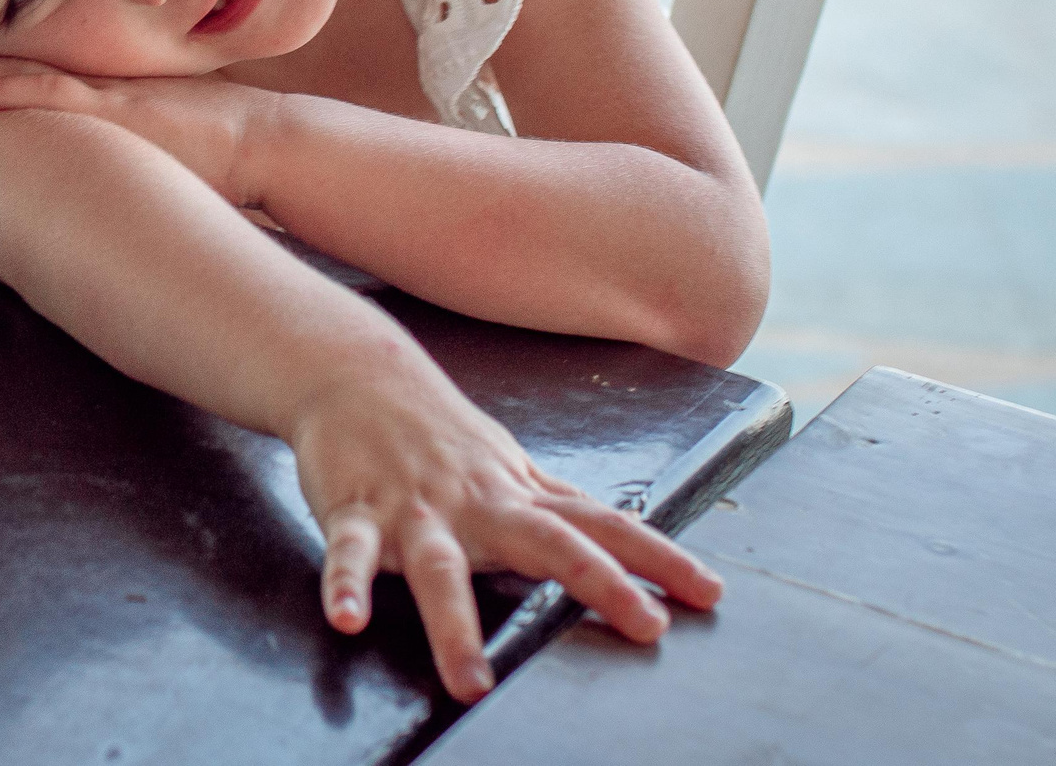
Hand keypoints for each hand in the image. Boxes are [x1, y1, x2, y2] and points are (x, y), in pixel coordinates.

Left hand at [0, 49, 265, 202]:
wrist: (264, 144)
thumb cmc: (215, 146)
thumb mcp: (151, 129)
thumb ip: (112, 129)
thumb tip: (81, 153)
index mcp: (98, 83)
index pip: (24, 61)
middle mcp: (93, 79)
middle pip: (8, 58)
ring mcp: (101, 92)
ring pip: (17, 71)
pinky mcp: (113, 108)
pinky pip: (48, 96)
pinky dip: (3, 91)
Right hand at [286, 351, 723, 702]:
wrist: (352, 372)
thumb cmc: (433, 428)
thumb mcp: (505, 461)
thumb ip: (554, 501)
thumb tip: (620, 528)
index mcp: (515, 496)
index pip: (601, 524)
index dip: (657, 557)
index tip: (709, 595)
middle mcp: (476, 504)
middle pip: (547, 542)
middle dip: (600, 582)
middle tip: (648, 626)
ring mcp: (415, 510)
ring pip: (439, 570)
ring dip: (455, 627)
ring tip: (472, 683)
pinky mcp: (355, 511)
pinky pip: (350, 554)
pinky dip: (345, 585)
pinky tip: (347, 619)